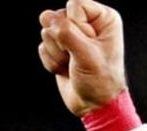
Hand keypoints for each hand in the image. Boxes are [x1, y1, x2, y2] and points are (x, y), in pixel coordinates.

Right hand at [38, 0, 126, 115]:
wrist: (94, 105)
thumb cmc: (100, 81)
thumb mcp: (86, 55)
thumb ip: (66, 33)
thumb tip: (46, 17)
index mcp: (103, 19)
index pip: (75, 5)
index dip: (76, 25)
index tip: (89, 45)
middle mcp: (87, 23)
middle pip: (58, 16)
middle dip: (64, 41)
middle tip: (79, 57)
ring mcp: (72, 35)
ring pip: (47, 31)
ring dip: (58, 53)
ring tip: (73, 65)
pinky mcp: (59, 47)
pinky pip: (43, 46)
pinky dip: (52, 61)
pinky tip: (65, 69)